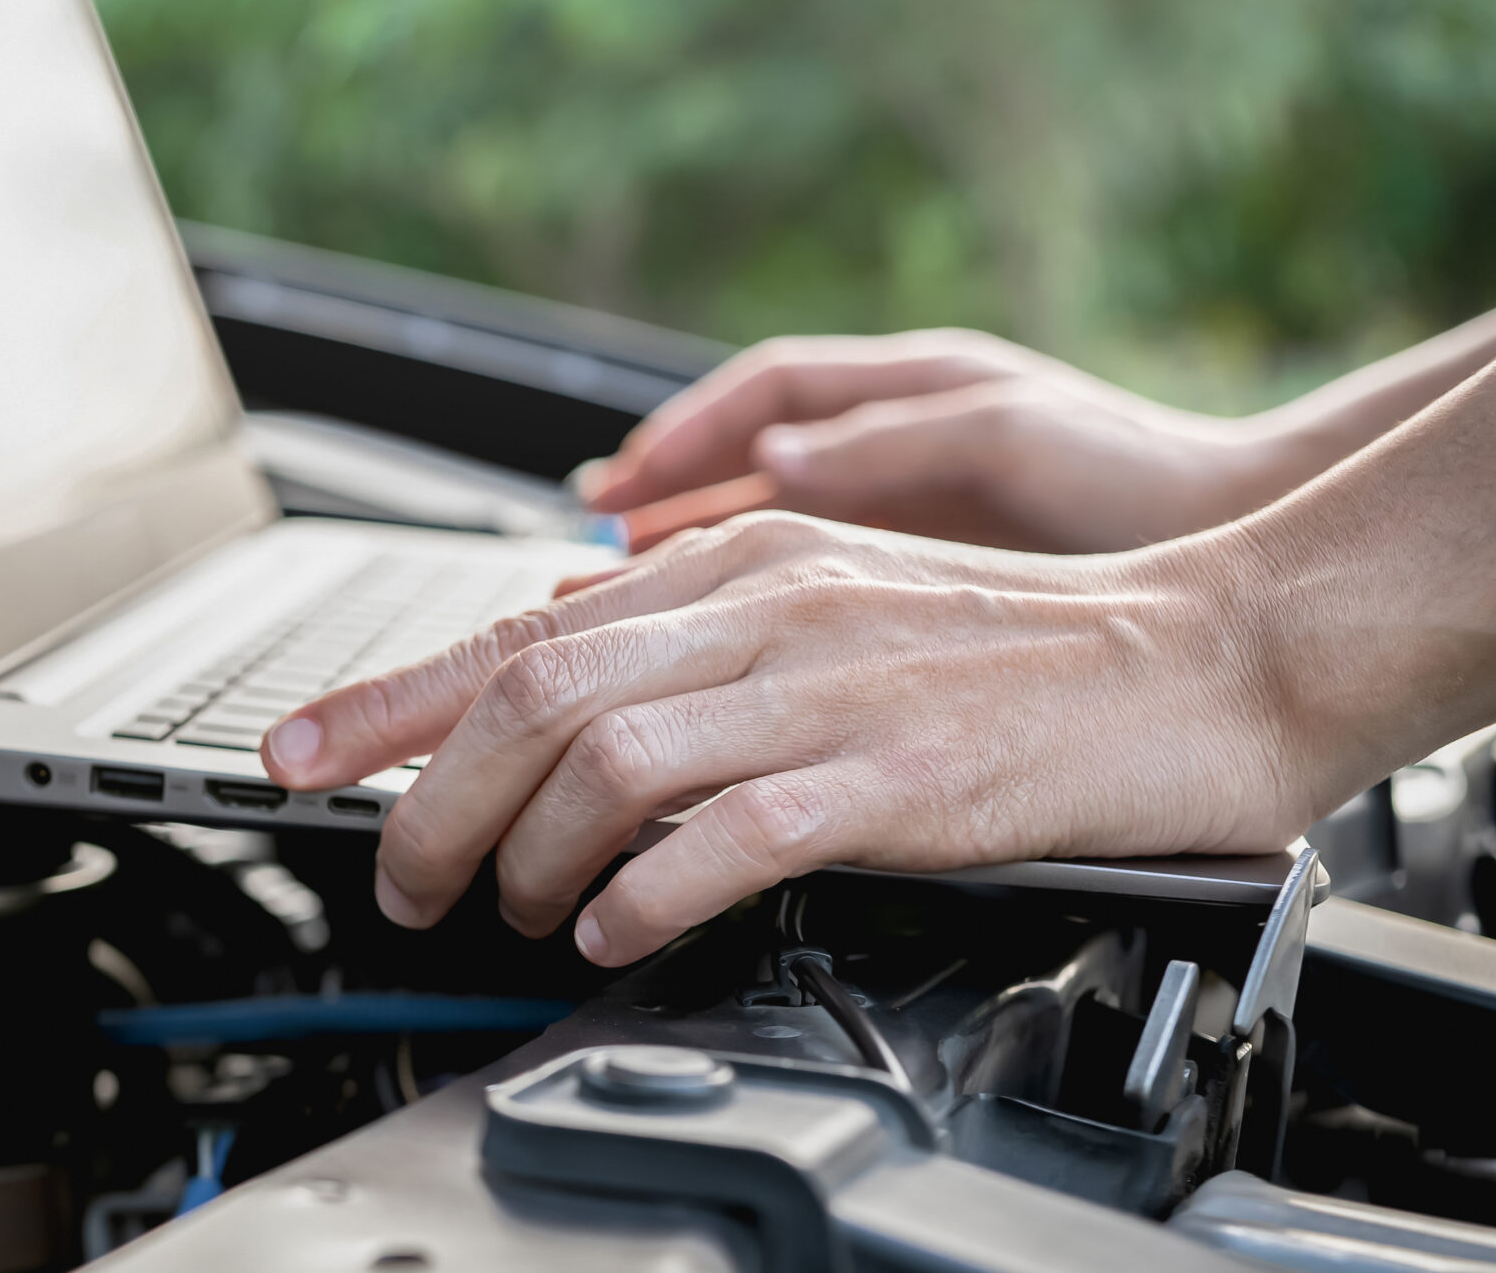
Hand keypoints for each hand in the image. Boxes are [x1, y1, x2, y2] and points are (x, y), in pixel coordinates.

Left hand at [262, 513, 1348, 966]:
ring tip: (510, 914)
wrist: (1202, 654)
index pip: (518, 629)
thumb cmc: (1014, 647)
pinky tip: (611, 931)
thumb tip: (555, 664)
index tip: (292, 754)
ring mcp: (827, 691)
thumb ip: (695, 634)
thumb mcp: (828, 604)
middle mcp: (763, 609)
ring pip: (604, 758)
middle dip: (425, 797)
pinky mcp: (898, 776)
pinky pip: (730, 833)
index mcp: (738, 565)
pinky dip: (644, 890)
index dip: (387, 700)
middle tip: (395, 880)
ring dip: (524, 854)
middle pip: (530, 695)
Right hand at [577, 328, 1298, 552]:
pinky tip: (710, 650)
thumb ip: (891, 445)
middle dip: (661, 497)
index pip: (764, 395)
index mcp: (918, 387)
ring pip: (772, 529)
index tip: (617, 482)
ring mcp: (916, 512)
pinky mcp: (930, 578)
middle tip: (585, 550)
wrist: (1245, 563)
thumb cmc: (1146, 481)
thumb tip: (776, 460)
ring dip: (693, 560)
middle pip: (746, 460)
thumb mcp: (1011, 443)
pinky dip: (754, 608)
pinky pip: (814, 585)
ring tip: (615, 604)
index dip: (681, 435)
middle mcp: (906, 443)